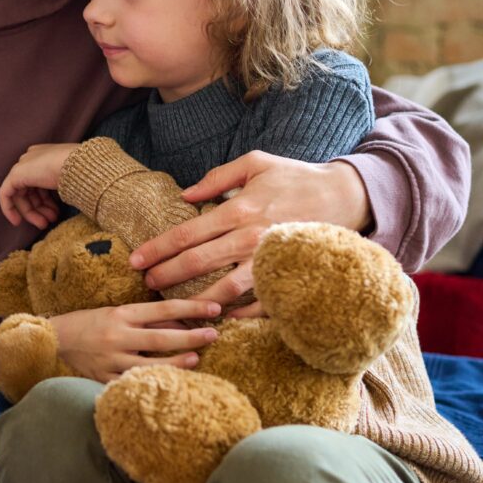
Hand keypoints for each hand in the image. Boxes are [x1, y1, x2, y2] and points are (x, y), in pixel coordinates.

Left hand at [0, 143, 78, 228]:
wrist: (79, 166)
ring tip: (44, 224)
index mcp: (45, 156)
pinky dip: (9, 208)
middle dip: (40, 208)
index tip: (55, 215)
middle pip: (31, 190)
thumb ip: (60, 188)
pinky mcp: (15, 174)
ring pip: (21, 194)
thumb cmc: (82, 173)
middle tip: (49, 221)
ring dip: (32, 212)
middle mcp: (32, 158)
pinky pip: (6, 194)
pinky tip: (17, 222)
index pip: (41, 183)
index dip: (46, 201)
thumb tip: (58, 203)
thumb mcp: (71, 181)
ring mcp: (23, 165)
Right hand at [48, 298, 222, 381]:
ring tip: (196, 358)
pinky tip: (167, 385)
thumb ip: (146, 318)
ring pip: (150, 364)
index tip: (214, 309)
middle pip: (162, 337)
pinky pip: (132, 384)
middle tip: (214, 335)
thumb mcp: (117, 312)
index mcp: (121, 314)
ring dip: (176, 362)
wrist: (55, 339)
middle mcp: (118, 335)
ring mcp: (111, 359)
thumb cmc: (90, 322)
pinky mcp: (104, 378)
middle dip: (191, 337)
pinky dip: (151, 383)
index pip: (163, 309)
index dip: (191, 308)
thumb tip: (181, 323)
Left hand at [128, 154, 370, 316]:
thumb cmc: (296, 177)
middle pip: (198, 263)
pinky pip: (261, 303)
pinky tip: (220, 318)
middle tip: (145, 284)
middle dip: (166, 275)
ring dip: (196, 301)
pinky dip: (240, 315)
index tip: (136, 260)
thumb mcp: (255, 163)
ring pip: (226, 289)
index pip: (188, 233)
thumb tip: (185, 195)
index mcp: (239, 210)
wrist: (346, 195)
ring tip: (175, 309)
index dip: (158, 249)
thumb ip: (217, 178)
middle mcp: (250, 237)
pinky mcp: (289, 275)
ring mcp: (270, 260)